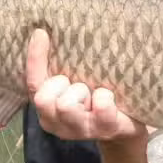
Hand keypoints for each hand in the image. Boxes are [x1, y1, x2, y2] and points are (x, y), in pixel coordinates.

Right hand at [25, 29, 146, 142]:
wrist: (129, 124)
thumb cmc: (96, 99)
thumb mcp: (74, 84)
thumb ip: (59, 67)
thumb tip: (43, 32)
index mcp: (48, 112)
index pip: (33, 84)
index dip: (34, 58)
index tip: (41, 33)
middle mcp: (59, 125)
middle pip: (44, 99)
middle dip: (62, 85)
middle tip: (80, 86)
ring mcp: (82, 130)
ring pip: (66, 105)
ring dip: (82, 92)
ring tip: (95, 94)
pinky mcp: (106, 129)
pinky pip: (100, 105)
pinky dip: (105, 96)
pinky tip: (110, 98)